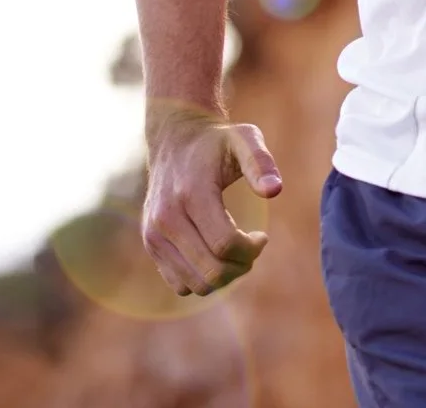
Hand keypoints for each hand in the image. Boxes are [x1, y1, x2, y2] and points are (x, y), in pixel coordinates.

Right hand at [141, 107, 282, 296]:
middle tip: (252, 247)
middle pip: (211, 270)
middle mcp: (167, 217)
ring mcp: (154, 233)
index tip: (262, 236)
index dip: (251, 248)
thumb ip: (261, 163)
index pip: (225, 244)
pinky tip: (214, 254)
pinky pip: (180, 285)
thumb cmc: (217, 142)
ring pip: (195, 284)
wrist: (175, 139)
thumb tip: (274, 190)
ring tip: (236, 252)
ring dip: (224, 277)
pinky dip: (203, 278)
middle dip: (241, 266)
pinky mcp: (150, 243)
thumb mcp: (245, 139)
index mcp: (192, 193)